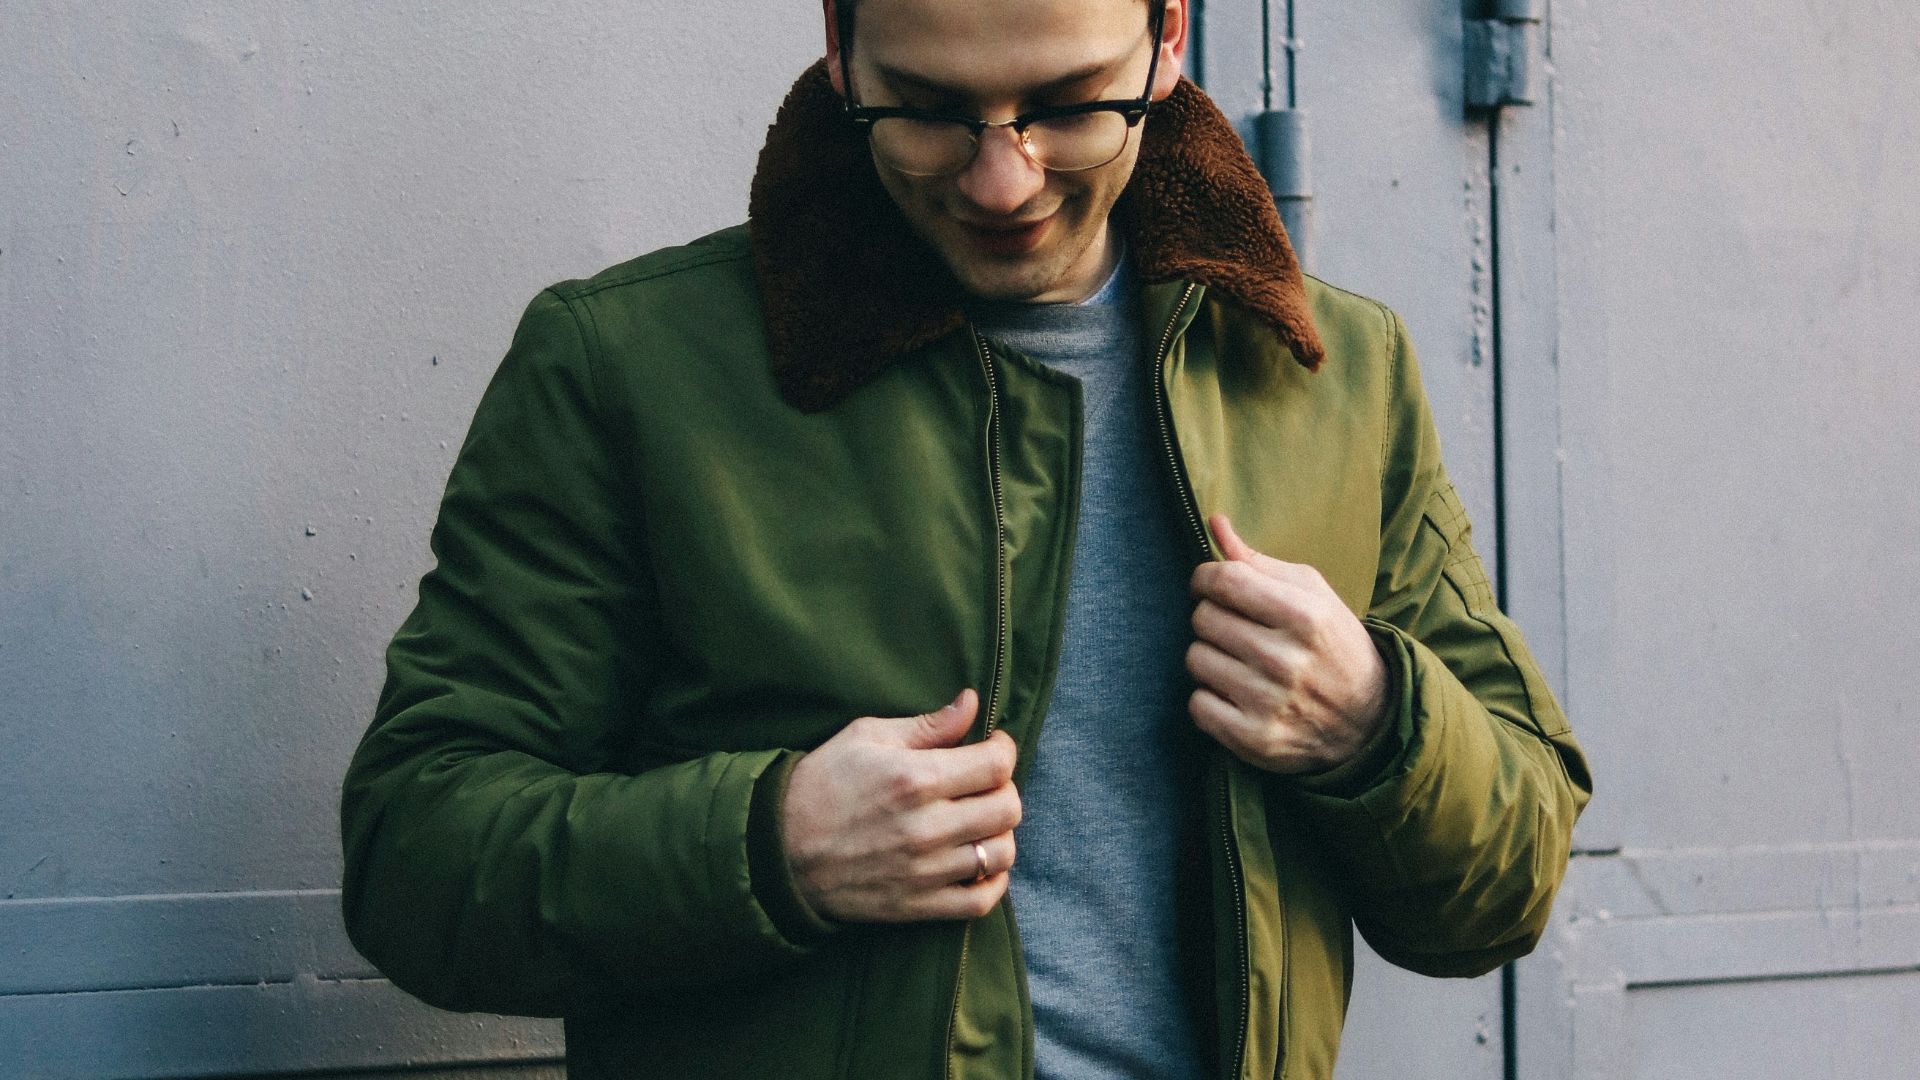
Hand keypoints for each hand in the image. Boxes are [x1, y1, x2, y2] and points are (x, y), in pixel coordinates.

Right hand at [780, 689, 1019, 922]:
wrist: (777, 849)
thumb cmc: (821, 783)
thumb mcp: (866, 737)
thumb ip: (927, 725)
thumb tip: (971, 703)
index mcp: (914, 778)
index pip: (996, 764)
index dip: (1003, 749)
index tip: (992, 746)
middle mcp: (926, 827)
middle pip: (1007, 808)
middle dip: (1004, 788)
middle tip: (985, 783)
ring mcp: (924, 870)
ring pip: (1002, 853)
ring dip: (1001, 833)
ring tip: (981, 821)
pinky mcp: (918, 905)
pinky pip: (981, 901)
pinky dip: (994, 881)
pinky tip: (980, 862)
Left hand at [1185, 513, 1387, 774]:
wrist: (1368, 718)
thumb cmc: (1330, 643)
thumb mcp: (1310, 594)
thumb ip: (1257, 561)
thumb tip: (1214, 522)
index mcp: (1304, 615)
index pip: (1223, 580)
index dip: (1206, 578)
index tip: (1211, 585)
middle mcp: (1286, 660)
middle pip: (1204, 618)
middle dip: (1213, 618)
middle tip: (1237, 629)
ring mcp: (1269, 702)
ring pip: (1196, 659)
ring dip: (1210, 657)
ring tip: (1239, 662)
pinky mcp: (1254, 738)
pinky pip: (1197, 704)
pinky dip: (1209, 698)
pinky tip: (1236, 694)